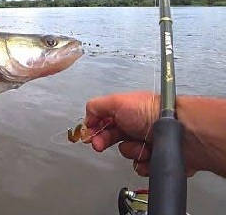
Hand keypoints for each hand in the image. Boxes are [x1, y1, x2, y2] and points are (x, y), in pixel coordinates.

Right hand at [84, 91, 225, 177]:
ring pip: (126, 154)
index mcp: (126, 111)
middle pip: (111, 138)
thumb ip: (97, 106)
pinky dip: (144, 164)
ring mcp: (145, 142)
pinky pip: (140, 167)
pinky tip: (150, 156)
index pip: (102, 120)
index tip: (90, 135)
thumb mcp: (118, 102)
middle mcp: (135, 125)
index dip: (94, 128)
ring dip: (130, 151)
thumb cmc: (154, 113)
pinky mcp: (155, 157)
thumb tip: (87, 116)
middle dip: (105, 142)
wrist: (182, 131)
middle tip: (101, 145)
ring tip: (142, 145)